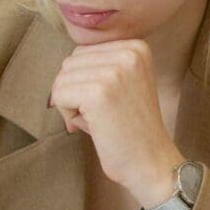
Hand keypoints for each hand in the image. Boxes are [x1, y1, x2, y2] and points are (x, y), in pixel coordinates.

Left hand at [48, 39, 182, 205]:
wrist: (151, 161)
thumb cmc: (132, 127)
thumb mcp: (125, 83)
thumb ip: (100, 65)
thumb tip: (62, 68)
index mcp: (136, 48)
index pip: (83, 52)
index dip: (85, 80)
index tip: (106, 102)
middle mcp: (128, 54)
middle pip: (70, 62)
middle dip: (75, 90)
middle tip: (98, 115)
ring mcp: (114, 72)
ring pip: (61, 79)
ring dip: (71, 103)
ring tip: (97, 120)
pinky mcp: (98, 93)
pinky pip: (58, 95)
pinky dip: (67, 114)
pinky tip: (92, 126)